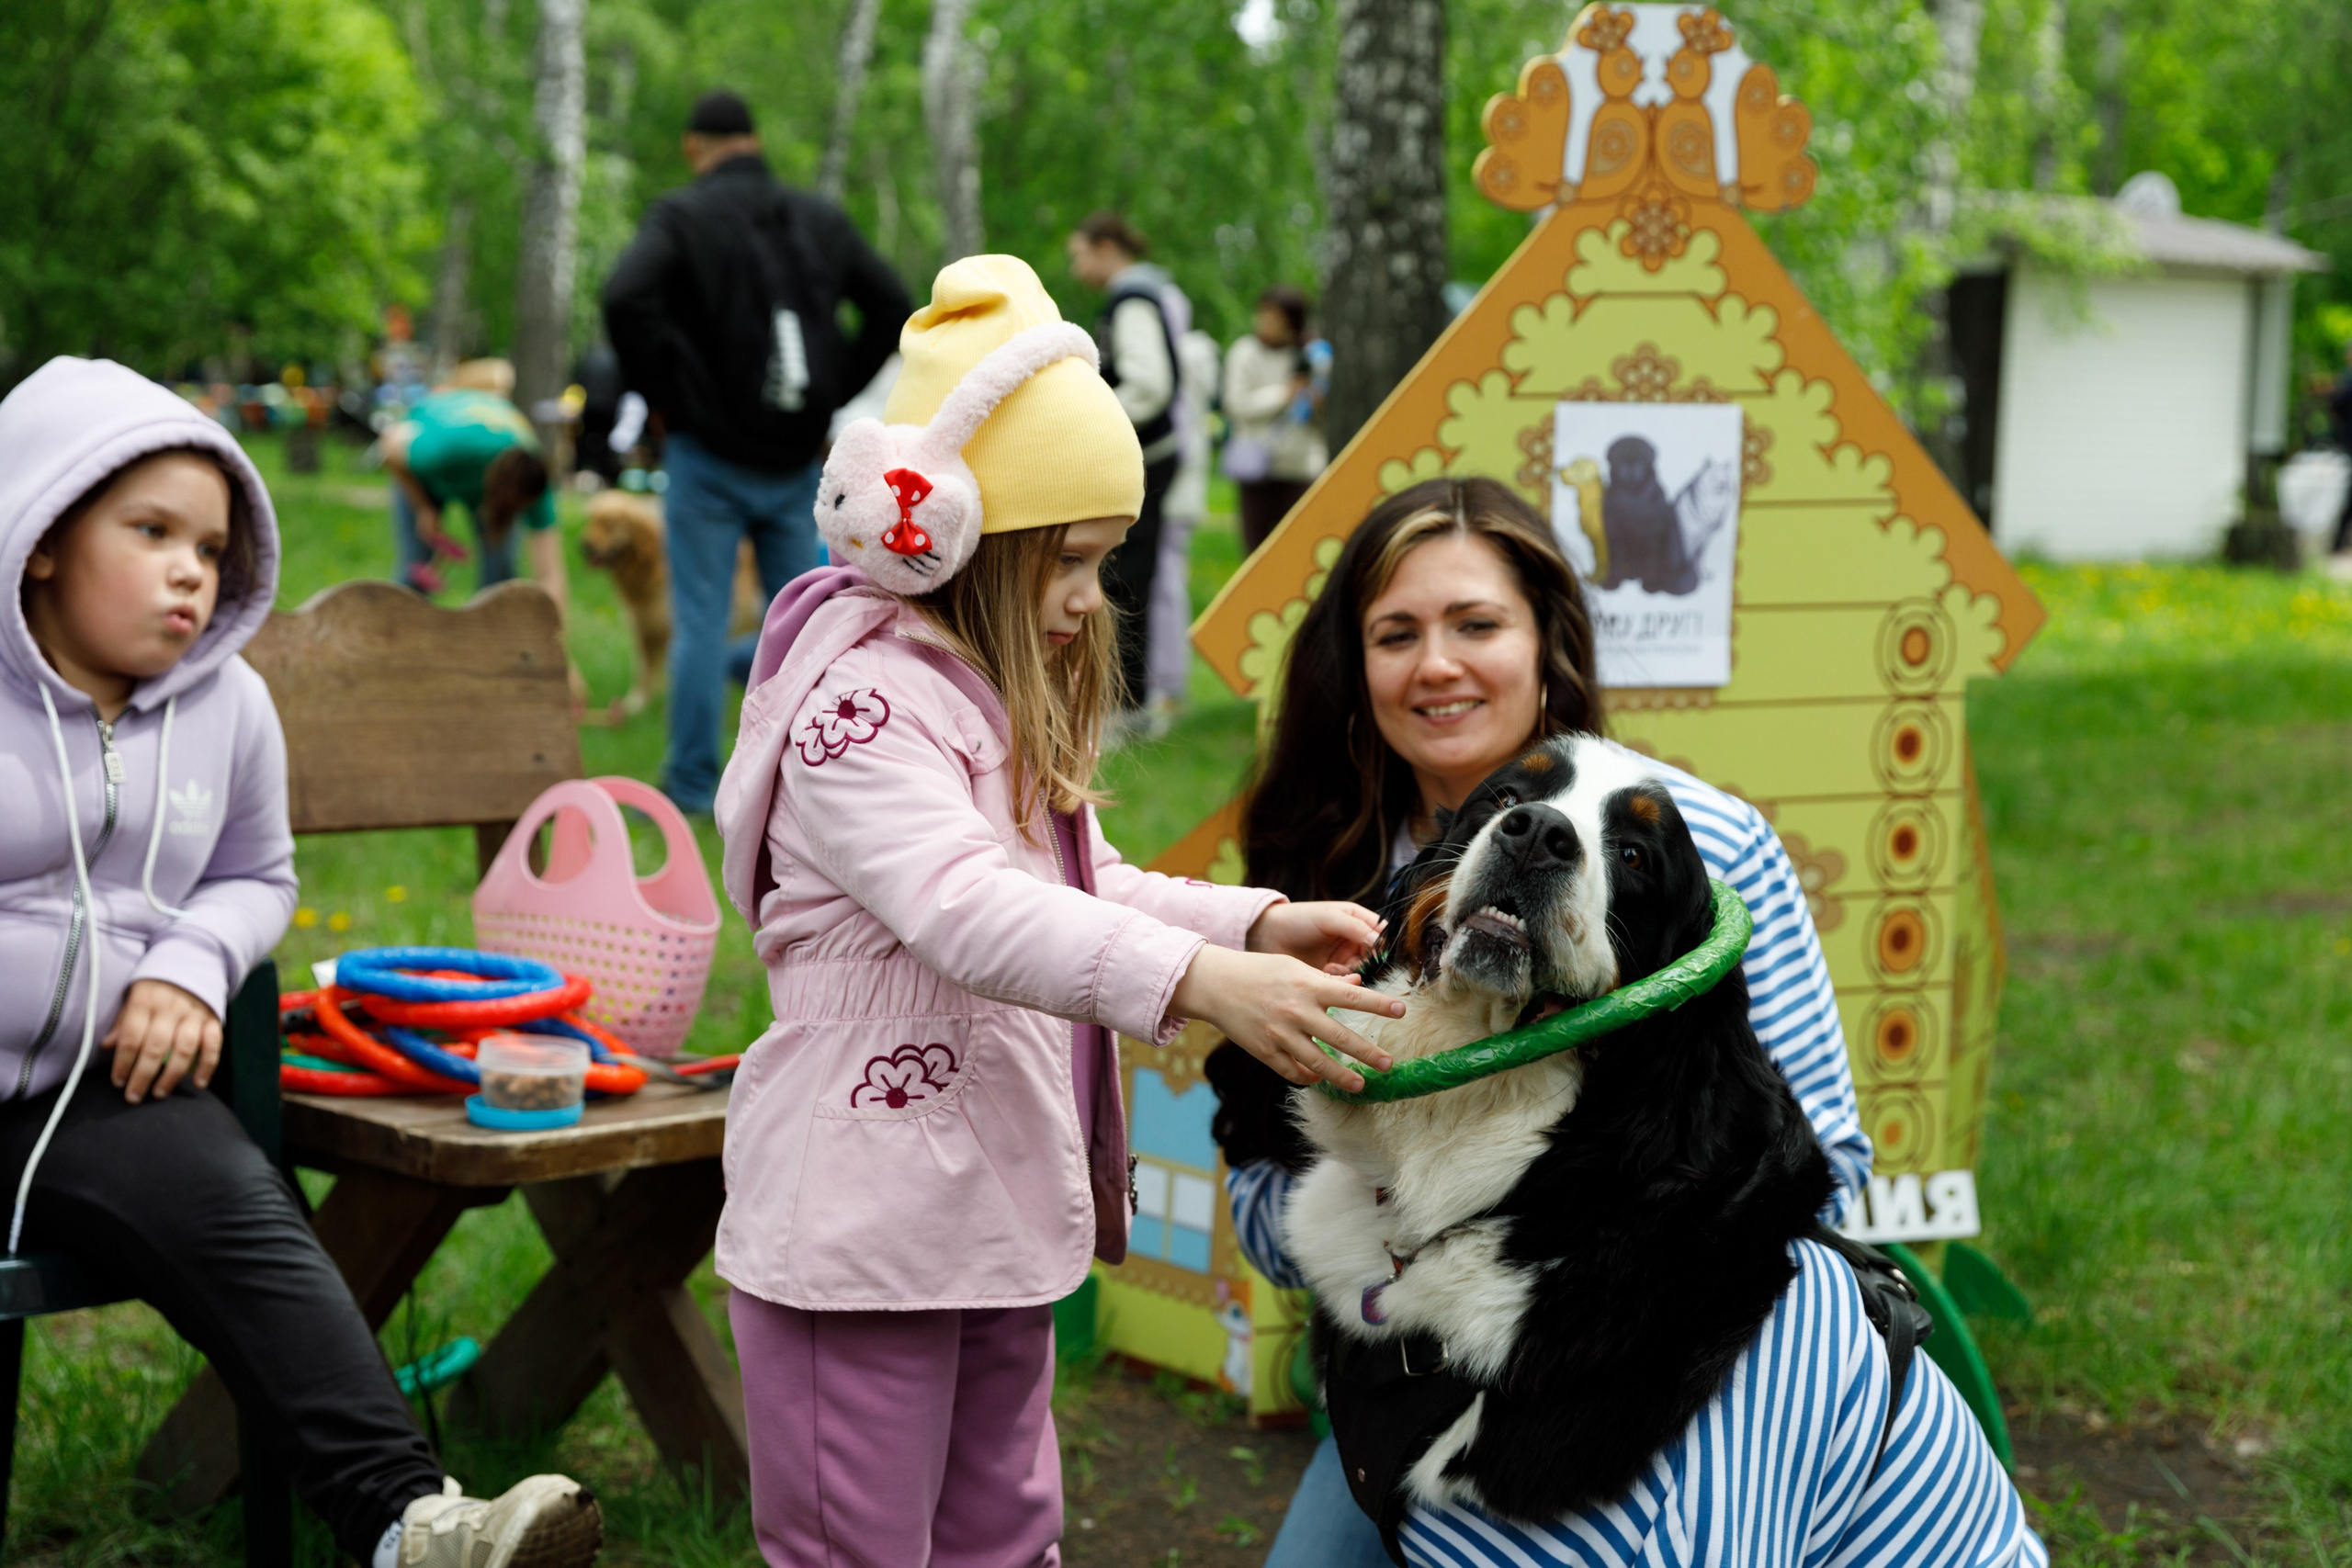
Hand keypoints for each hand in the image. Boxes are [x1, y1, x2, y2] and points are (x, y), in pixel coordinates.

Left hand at [102, 980, 220, 1102]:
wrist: (192, 962)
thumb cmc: (155, 988)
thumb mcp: (133, 998)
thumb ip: (123, 1022)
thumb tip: (106, 1046)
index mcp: (146, 1001)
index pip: (132, 1036)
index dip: (123, 1062)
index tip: (118, 1082)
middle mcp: (171, 1007)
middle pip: (156, 1046)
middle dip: (143, 1075)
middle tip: (134, 1096)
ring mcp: (194, 1014)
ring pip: (184, 1049)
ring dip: (172, 1075)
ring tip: (159, 1092)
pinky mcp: (213, 1019)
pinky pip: (213, 1045)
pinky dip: (208, 1065)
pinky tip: (199, 1083)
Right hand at [1171, 945, 1401, 1092]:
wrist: (1216, 984)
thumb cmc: (1259, 971)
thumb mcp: (1294, 967)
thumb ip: (1325, 980)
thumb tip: (1356, 986)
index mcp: (1308, 986)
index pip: (1352, 997)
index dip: (1379, 1004)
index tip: (1402, 1011)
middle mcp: (1297, 1011)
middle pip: (1341, 1038)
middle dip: (1369, 1054)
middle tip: (1388, 1064)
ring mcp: (1281, 1035)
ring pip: (1319, 1063)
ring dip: (1342, 1077)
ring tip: (1361, 1085)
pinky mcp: (1266, 1052)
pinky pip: (1292, 1071)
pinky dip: (1308, 1077)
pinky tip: (1320, 1078)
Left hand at [1247, 900, 1384, 974]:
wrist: (1267, 936)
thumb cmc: (1298, 919)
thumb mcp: (1328, 917)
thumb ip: (1354, 927)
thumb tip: (1379, 941)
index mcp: (1357, 920)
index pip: (1381, 932)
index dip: (1384, 943)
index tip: (1378, 953)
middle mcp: (1354, 940)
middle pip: (1375, 955)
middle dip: (1369, 962)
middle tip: (1357, 964)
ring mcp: (1343, 958)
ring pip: (1362, 970)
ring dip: (1352, 971)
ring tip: (1333, 966)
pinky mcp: (1332, 975)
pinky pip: (1346, 981)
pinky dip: (1340, 978)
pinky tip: (1327, 970)